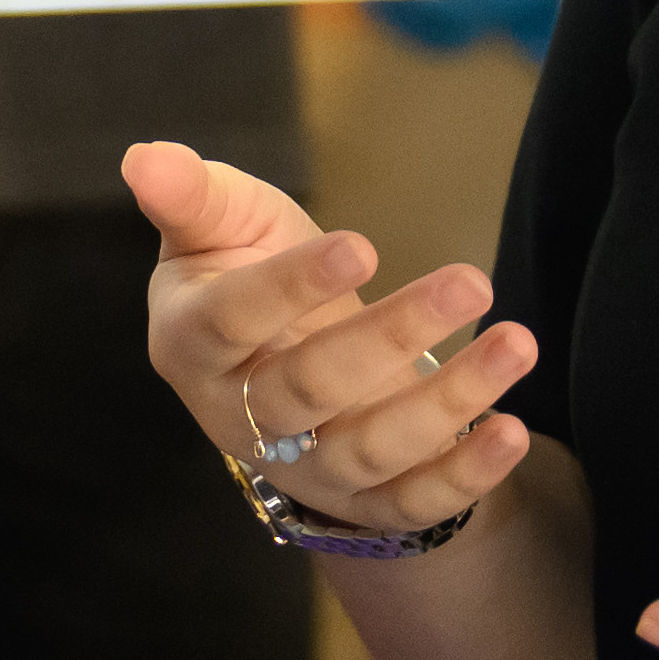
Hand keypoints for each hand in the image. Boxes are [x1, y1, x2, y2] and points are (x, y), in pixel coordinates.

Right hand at [121, 136, 544, 545]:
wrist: (289, 363)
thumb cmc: (251, 272)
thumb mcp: (222, 224)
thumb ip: (189, 193)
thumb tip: (142, 155)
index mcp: (191, 343)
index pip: (231, 320)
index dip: (291, 286)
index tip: (363, 244)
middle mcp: (240, 419)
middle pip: (307, 389)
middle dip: (390, 335)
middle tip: (471, 279)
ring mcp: (306, 470)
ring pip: (372, 448)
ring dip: (449, 400)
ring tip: (516, 342)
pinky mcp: (368, 504)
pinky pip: (416, 503)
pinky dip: (467, 475)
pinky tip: (514, 430)